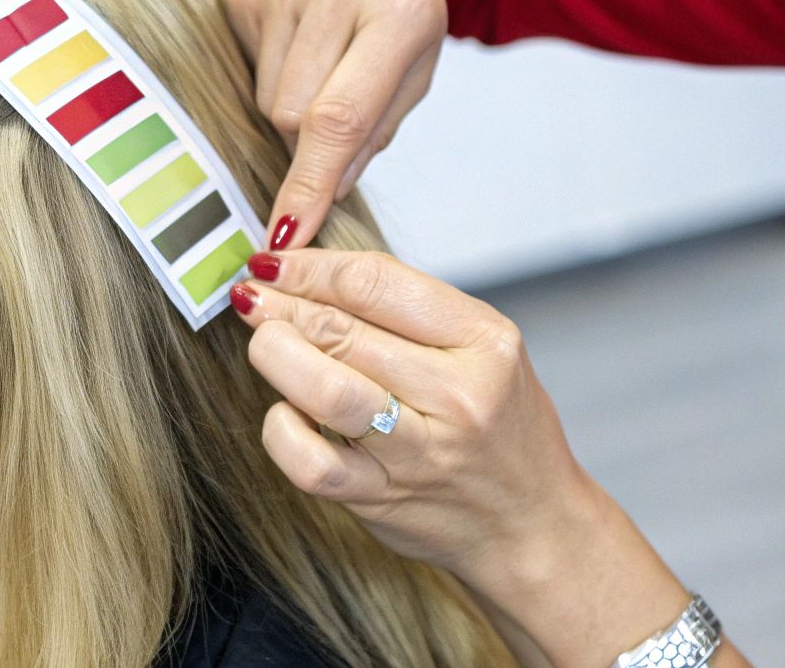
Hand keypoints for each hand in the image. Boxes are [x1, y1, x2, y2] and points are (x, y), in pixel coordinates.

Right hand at [220, 0, 444, 250]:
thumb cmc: (390, 39)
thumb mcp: (408, 84)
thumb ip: (371, 137)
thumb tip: (319, 197)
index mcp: (403, 14)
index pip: (342, 118)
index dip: (310, 182)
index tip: (288, 233)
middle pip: (294, 114)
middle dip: (308, 142)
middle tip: (332, 119)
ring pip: (266, 99)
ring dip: (286, 111)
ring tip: (315, 76)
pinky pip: (239, 68)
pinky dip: (262, 80)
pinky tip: (287, 55)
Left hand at [230, 247, 587, 573]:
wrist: (531, 523)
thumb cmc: (500, 426)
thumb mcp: (483, 349)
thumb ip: (411, 312)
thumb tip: (317, 274)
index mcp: (484, 342)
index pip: (377, 283)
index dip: (311, 266)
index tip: (276, 261)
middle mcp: (457, 395)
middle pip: (343, 330)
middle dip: (282, 304)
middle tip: (253, 295)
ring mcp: (419, 452)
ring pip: (326, 391)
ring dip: (276, 355)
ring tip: (264, 341)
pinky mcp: (384, 499)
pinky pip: (312, 463)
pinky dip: (281, 431)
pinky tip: (283, 414)